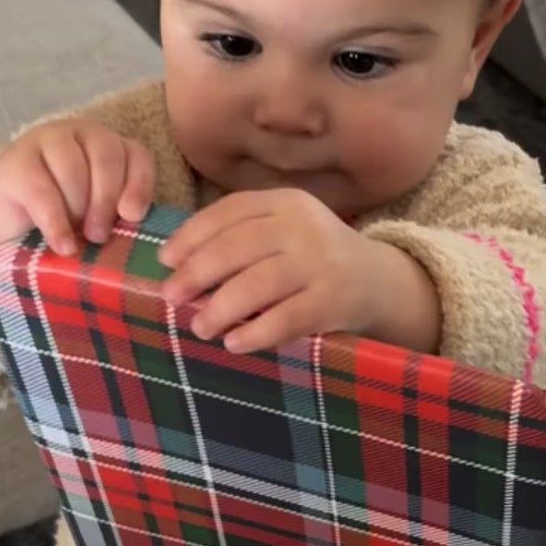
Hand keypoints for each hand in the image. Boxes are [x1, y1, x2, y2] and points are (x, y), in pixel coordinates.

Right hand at [0, 121, 155, 269]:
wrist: (0, 221)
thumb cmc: (58, 218)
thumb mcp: (94, 214)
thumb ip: (116, 213)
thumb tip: (135, 227)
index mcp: (105, 144)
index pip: (135, 154)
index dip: (139, 185)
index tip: (132, 216)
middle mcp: (78, 133)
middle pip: (106, 157)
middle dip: (106, 201)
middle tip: (99, 235)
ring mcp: (44, 141)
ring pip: (74, 171)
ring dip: (77, 210)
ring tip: (75, 239)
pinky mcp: (14, 163)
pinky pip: (43, 192)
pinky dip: (56, 223)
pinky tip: (62, 244)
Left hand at [161, 189, 441, 355]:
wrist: (380, 282)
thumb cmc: (314, 258)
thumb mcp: (285, 232)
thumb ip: (241, 237)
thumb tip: (176, 265)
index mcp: (286, 203)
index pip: (230, 212)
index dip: (192, 236)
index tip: (165, 261)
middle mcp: (304, 227)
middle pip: (238, 247)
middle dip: (197, 273)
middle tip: (171, 297)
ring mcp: (321, 264)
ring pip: (258, 284)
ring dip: (221, 308)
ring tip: (200, 327)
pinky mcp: (333, 301)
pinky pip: (286, 319)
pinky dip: (255, 332)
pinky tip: (234, 343)